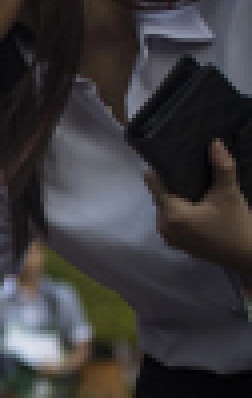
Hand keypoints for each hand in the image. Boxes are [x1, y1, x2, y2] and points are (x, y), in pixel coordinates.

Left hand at [145, 141, 251, 277]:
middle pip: (159, 195)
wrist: (245, 255)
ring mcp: (167, 236)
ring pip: (165, 207)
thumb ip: (221, 167)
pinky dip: (179, 209)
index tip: (165, 155)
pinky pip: (170, 219)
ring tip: (190, 182)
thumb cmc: (236, 223)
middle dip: (170, 182)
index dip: (158, 168)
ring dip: (175, 196)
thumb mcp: (229, 193)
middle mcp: (163, 226)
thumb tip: (214, 142)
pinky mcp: (174, 242)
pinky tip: (194, 201)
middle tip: (184, 166)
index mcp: (172, 214)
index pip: (154, 184)